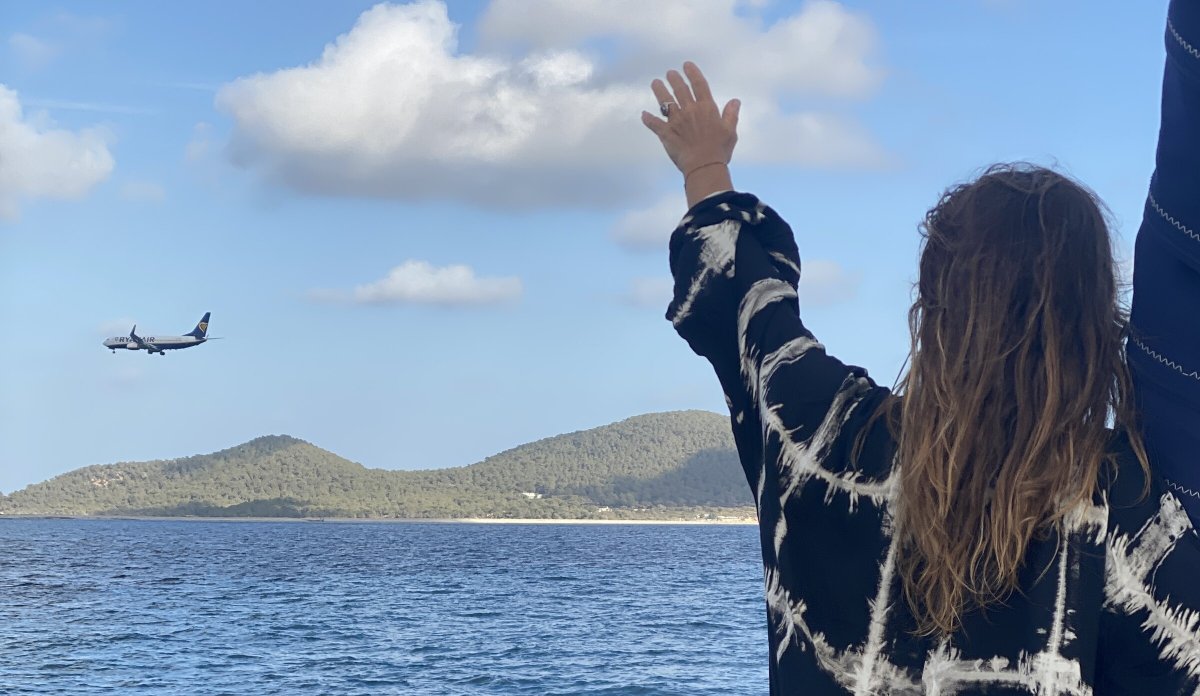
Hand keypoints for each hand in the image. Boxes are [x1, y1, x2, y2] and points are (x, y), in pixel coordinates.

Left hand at [641, 62, 739, 176]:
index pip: (699, 85)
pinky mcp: (666, 133)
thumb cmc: (719, 150)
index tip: (686, 65)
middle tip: (669, 73)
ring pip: (665, 102)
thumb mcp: (730, 131)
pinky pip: (654, 124)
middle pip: (680, 90)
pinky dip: (648, 119)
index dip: (692, 73)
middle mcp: (690, 110)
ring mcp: (676, 121)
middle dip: (674, 79)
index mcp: (706, 108)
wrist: (703, 166)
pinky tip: (643, 115)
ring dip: (659, 91)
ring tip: (655, 83)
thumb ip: (731, 114)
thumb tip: (735, 101)